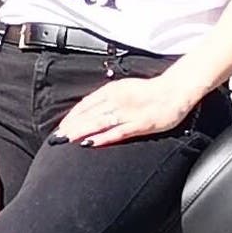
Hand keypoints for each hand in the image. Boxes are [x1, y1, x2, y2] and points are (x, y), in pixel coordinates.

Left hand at [54, 73, 200, 146]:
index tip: (60, 127)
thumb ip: (108, 99)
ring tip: (67, 140)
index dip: (71, 117)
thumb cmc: (150, 91)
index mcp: (111, 90)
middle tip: (56, 138)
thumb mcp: (124, 89)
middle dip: (71, 127)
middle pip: (88, 115)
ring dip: (81, 132)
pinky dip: (103, 138)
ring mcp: (127, 112)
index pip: (85, 105)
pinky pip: (118, 132)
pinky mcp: (140, 124)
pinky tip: (91, 143)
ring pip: (99, 123)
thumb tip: (90, 110)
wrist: (175, 90)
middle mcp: (116, 100)